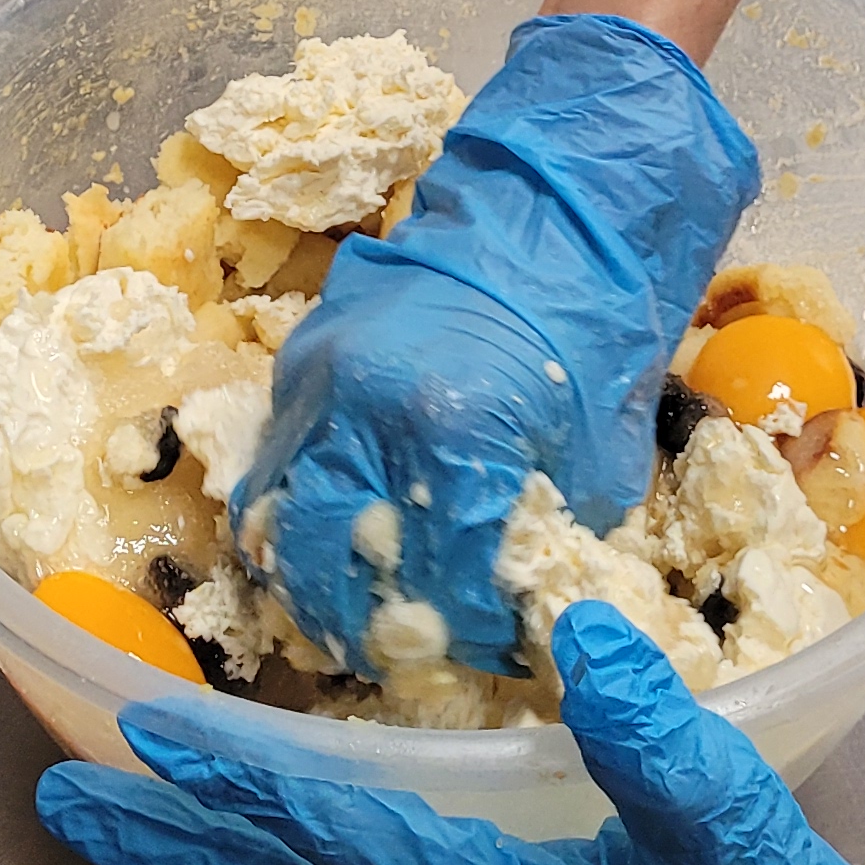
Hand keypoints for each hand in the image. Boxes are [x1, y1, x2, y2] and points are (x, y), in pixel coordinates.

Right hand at [236, 13, 757, 676]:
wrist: (552, 211)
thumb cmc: (592, 333)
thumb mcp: (594, 457)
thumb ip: (540, 540)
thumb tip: (512, 613)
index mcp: (456, 436)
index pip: (439, 584)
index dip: (465, 635)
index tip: (485, 653)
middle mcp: (368, 412)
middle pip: (327, 565)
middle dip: (359, 627)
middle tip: (393, 654)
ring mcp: (320, 384)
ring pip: (275, 521)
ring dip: (305, 583)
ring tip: (344, 619)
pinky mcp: (300, 362)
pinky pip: (270, 466)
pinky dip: (286, 520)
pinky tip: (322, 550)